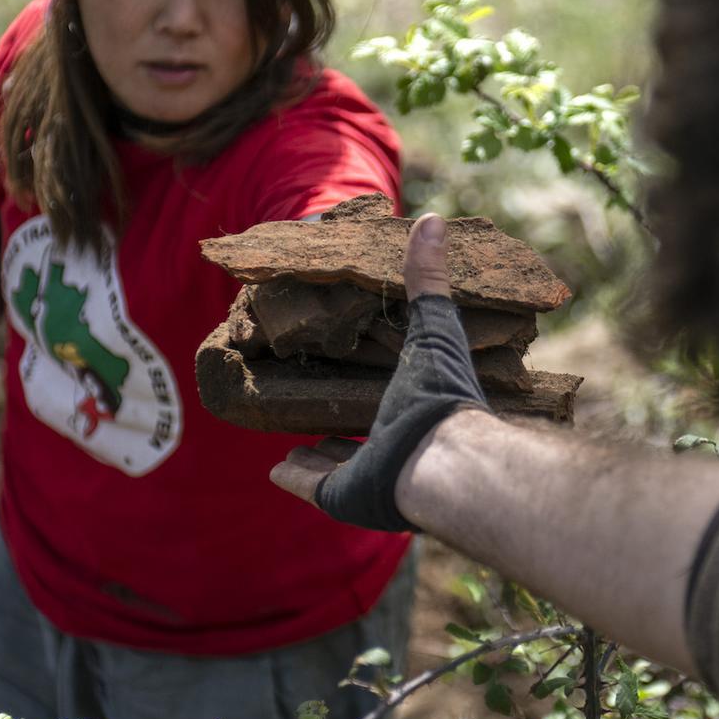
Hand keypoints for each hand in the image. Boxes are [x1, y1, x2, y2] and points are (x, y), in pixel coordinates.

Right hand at [271, 213, 488, 530]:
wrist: (437, 457)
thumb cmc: (441, 391)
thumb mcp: (435, 326)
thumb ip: (429, 278)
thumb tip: (432, 221)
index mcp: (417, 408)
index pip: (392, 396)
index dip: (374, 386)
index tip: (354, 371)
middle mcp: (396, 445)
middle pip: (363, 435)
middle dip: (342, 426)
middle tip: (319, 406)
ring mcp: (370, 475)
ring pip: (338, 465)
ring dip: (318, 454)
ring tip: (296, 441)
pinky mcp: (343, 497)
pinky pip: (312, 487)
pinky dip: (295, 477)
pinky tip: (277, 468)